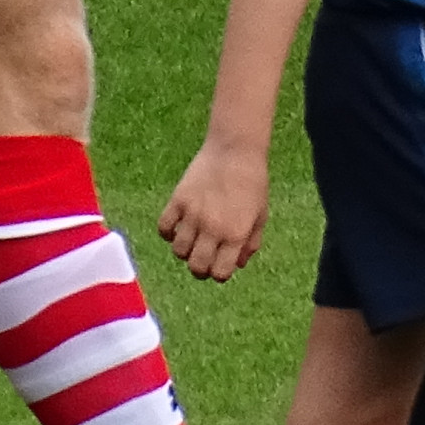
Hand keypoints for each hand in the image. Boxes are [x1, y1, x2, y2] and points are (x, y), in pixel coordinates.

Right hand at [156, 143, 269, 282]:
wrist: (235, 150)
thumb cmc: (252, 183)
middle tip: (203, 258)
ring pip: (178, 251)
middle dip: (200, 269)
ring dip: (184, 251)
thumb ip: (251, 243)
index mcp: (236, 234)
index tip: (219, 265)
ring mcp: (193, 214)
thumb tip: (237, 265)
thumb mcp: (260, 215)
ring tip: (192, 240)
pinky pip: (164, 228)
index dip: (219, 274)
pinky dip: (168, 232)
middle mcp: (213, 228)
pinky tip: (178, 226)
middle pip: (196, 267)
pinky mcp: (178, 200)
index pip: (220, 273)